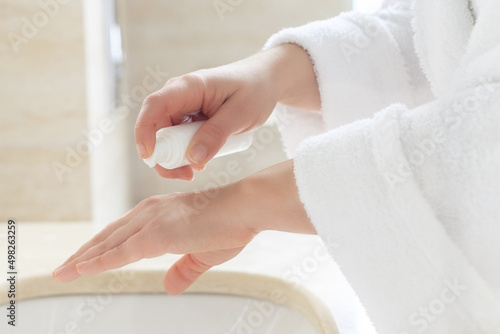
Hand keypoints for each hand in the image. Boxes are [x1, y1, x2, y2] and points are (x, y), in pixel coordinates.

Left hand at [52, 160, 315, 294]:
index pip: (123, 232)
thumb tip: (169, 287)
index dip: (102, 247)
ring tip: (63, 272)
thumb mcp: (202, 254)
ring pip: (109, 243)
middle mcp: (151, 213)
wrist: (245, 208)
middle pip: (109, 235)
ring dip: (84, 258)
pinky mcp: (158, 234)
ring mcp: (152, 222)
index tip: (85, 258)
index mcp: (160, 214)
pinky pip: (121, 252)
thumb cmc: (231, 225)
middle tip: (64, 266)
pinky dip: (99, 262)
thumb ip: (183, 269)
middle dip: (85, 252)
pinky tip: (81, 270)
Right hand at [135, 44, 319, 180]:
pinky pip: (179, 139)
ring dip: (175, 158)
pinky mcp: (190, 119)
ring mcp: (184, 108)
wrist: (266, 81)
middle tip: (186, 175)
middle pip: (156, 128)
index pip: (154, 106)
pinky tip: (200, 163)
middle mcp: (180, 96)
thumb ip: (217, 134)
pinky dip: (185, 154)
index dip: (145, 131)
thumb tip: (193, 158)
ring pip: (166, 137)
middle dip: (164, 155)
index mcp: (189, 87)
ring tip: (196, 171)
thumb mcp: (241, 114)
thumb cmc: (256, 90)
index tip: (149, 156)